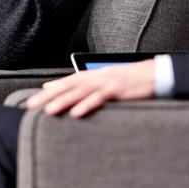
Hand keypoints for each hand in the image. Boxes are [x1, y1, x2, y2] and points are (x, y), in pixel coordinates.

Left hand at [26, 59, 156, 117]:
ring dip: (63, 101)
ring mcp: (107, 82)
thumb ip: (87, 85)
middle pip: (68, 86)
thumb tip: (64, 88)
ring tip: (48, 110)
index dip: (48, 92)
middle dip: (48, 96)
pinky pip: (100, 97)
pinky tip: (76, 113)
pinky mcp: (118, 89)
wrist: (157, 74)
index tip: (32, 101)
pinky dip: (87, 104)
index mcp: (94, 75)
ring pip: (80, 91)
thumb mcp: (107, 82)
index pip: (66, 83)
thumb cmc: (131, 81)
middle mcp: (97, 76)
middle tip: (31, 106)